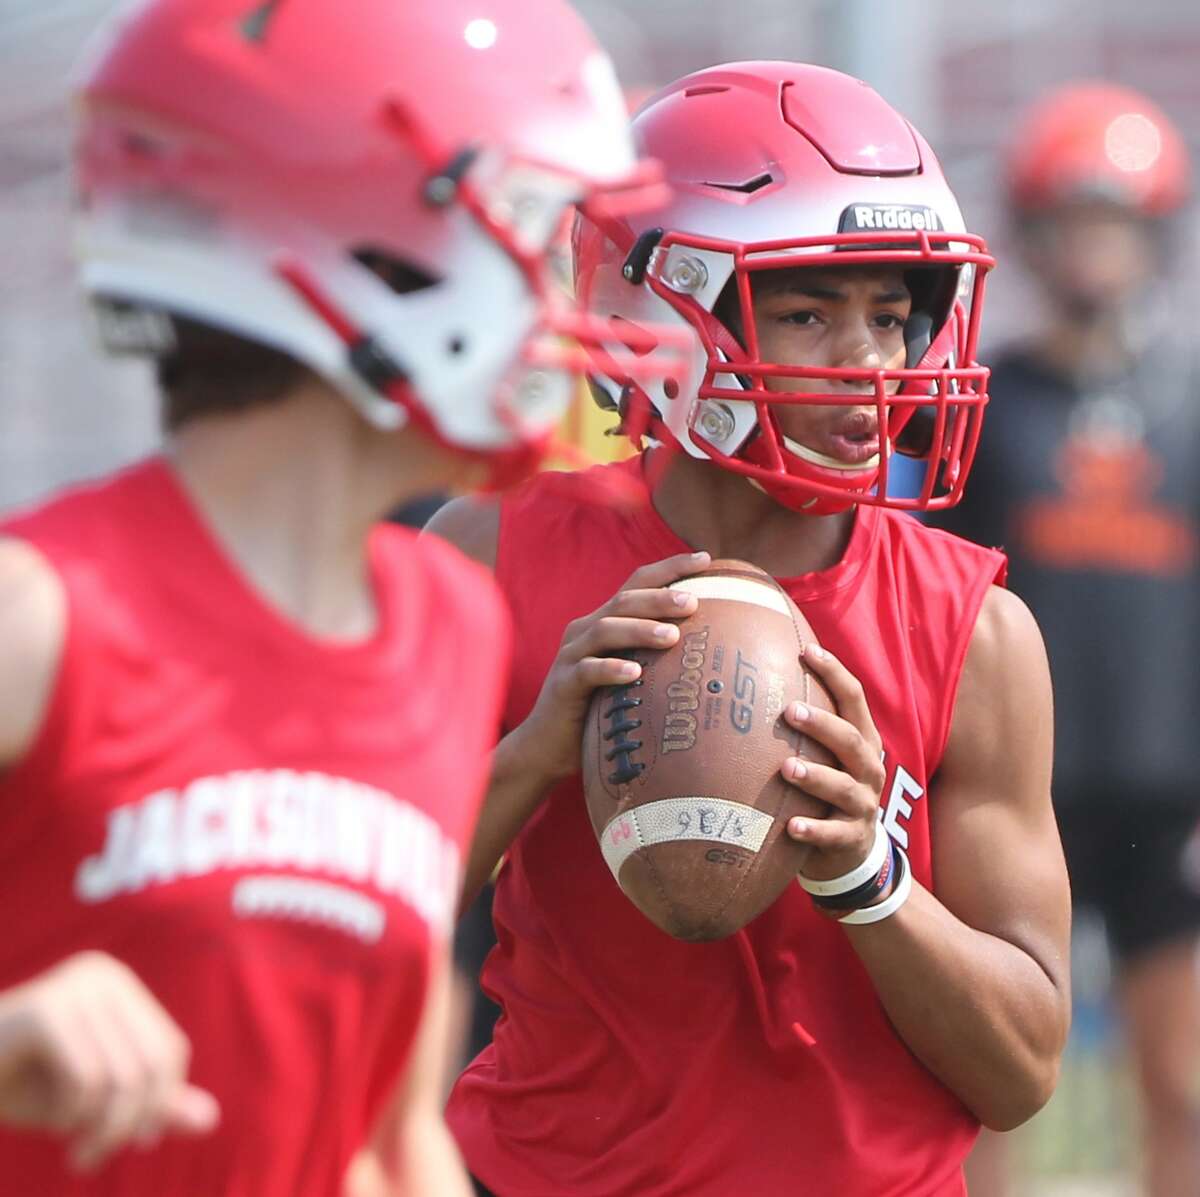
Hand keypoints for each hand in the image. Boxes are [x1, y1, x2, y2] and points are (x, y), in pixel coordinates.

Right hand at [0, 951, 219, 1171]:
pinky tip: (52, 1122)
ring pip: (121, 1076)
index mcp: (119, 986)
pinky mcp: (45, 1009)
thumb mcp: (95, 1099)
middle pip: (150, 1063)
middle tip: (96, 1159)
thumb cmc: (21, 1085)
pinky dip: (71, 1115)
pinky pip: (86, 1077)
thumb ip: (152, 1105)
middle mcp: (102, 975)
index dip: (161, 1102)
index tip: (142, 1141)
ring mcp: (74, 986)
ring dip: (102, 1129)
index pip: (169, 1049)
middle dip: (131, 1122)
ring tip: (80, 1156)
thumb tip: (211, 1120)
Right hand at [516, 550, 710, 785]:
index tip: (705, 558)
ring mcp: (572, 656)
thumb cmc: (600, 709)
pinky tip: (635, 672)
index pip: (637, 583)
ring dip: (640, 630)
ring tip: (673, 636)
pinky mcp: (563, 684)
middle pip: (623, 602)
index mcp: (605, 622)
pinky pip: (586, 671)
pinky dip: (610, 668)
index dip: (669, 567)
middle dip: (659, 598)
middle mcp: (586, 631)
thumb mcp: (632, 676)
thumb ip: (658, 657)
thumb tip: (714, 652)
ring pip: (605, 630)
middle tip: (693, 602)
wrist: (547, 745)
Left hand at [780, 645, 886, 881]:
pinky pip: (833, 834)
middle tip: (790, 710)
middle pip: (852, 739)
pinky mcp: (851, 838)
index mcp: (862, 741)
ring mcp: (862, 804)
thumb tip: (749, 676)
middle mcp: (868, 768)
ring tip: (787, 768)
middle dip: (822, 724)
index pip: (854, 699)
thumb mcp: (825, 754)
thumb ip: (803, 724)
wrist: (851, 851)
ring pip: (843, 787)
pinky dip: (813, 830)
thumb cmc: (826, 789)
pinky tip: (790, 827)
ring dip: (816, 776)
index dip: (834, 673)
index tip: (807, 650)